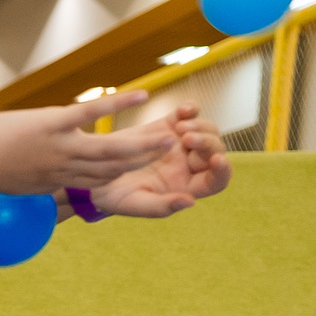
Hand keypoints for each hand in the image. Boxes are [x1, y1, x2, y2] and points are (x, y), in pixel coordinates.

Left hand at [0, 94, 179, 193]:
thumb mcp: (15, 182)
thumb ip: (36, 178)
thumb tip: (44, 176)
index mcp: (56, 182)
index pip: (98, 181)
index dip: (123, 176)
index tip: (144, 169)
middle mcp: (65, 168)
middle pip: (115, 168)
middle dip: (145, 160)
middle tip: (174, 150)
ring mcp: (62, 147)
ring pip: (113, 148)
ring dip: (145, 141)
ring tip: (171, 132)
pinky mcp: (54, 125)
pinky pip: (93, 114)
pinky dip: (119, 104)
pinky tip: (143, 94)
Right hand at [86, 104, 232, 218]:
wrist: (93, 171)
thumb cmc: (112, 195)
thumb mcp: (132, 204)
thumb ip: (160, 207)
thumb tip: (190, 201)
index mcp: (185, 186)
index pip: (217, 181)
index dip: (223, 171)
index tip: (217, 160)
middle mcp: (188, 164)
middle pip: (214, 150)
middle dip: (206, 142)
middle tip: (186, 138)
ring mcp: (180, 143)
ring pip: (207, 130)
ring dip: (199, 125)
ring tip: (179, 127)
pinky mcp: (168, 125)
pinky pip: (189, 113)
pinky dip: (190, 108)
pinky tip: (182, 110)